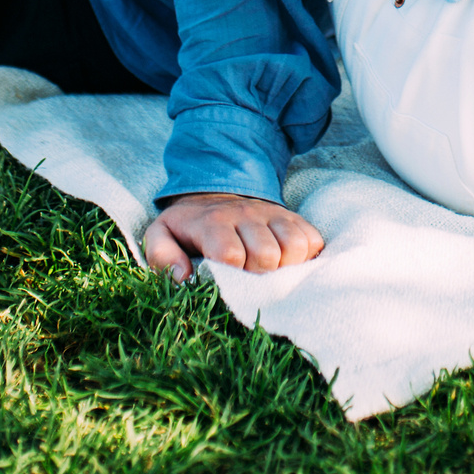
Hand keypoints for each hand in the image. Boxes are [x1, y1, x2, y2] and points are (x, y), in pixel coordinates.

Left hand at [142, 192, 323, 282]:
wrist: (215, 190)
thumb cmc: (189, 225)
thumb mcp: (160, 234)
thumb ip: (161, 255)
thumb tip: (182, 277)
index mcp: (213, 223)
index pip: (231, 255)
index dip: (232, 276)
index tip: (227, 283)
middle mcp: (246, 215)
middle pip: (267, 255)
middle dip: (259, 277)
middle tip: (249, 282)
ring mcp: (272, 214)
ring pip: (294, 247)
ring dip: (285, 267)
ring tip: (269, 274)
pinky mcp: (292, 217)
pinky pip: (312, 239)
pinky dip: (305, 257)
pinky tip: (287, 264)